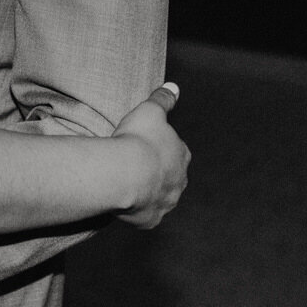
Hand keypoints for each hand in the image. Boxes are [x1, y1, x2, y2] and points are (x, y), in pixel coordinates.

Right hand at [111, 81, 189, 228]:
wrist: (124, 173)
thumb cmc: (137, 139)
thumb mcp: (150, 110)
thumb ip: (163, 99)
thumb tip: (174, 87)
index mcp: (181, 155)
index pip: (177, 151)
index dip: (161, 147)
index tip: (146, 144)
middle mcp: (179, 182)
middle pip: (171, 176)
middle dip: (158, 172)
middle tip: (135, 164)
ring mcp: (166, 203)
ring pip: (160, 197)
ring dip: (149, 192)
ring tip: (128, 183)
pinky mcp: (151, 219)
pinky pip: (145, 215)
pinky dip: (137, 210)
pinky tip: (124, 202)